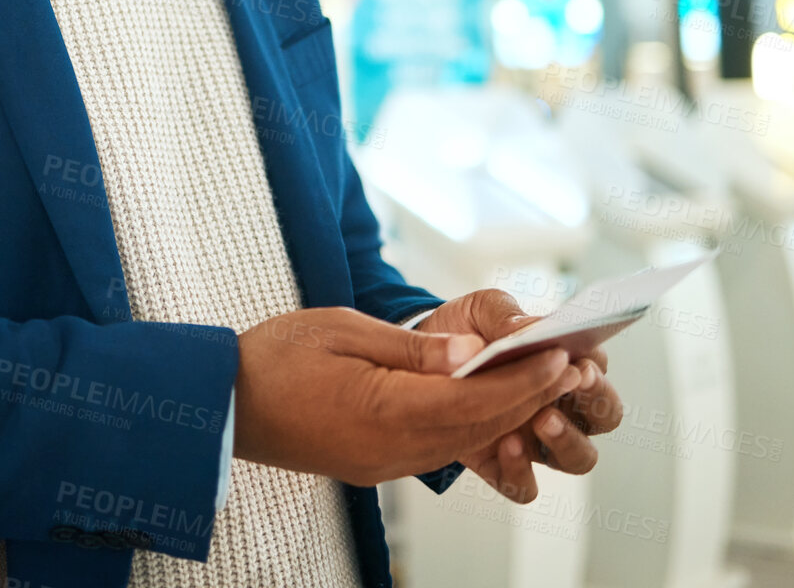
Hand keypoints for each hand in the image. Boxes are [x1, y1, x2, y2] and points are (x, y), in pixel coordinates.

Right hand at [233, 306, 584, 486]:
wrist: (222, 405)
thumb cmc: (275, 357)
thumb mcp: (344, 330)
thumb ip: (412, 348)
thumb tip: (470, 355)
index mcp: (384, 411)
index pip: (474, 401)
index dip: (523, 380)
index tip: (560, 358)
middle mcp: (391, 449)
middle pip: (478, 427)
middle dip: (529, 397)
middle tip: (570, 367)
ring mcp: (383, 463)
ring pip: (462, 441)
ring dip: (505, 413)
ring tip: (542, 382)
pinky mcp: (374, 464)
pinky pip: (437, 447)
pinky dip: (472, 425)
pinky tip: (489, 402)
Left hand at [414, 289, 624, 503]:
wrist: (421, 362)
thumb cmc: (464, 332)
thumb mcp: (480, 311)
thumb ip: (505, 315)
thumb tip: (525, 330)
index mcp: (565, 364)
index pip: (600, 370)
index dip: (596, 369)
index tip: (579, 360)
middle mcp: (562, 405)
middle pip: (605, 416)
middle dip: (596, 402)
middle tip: (571, 381)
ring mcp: (537, 440)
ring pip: (578, 458)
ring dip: (568, 440)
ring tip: (542, 418)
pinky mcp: (503, 465)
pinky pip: (525, 485)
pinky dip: (520, 471)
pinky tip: (505, 444)